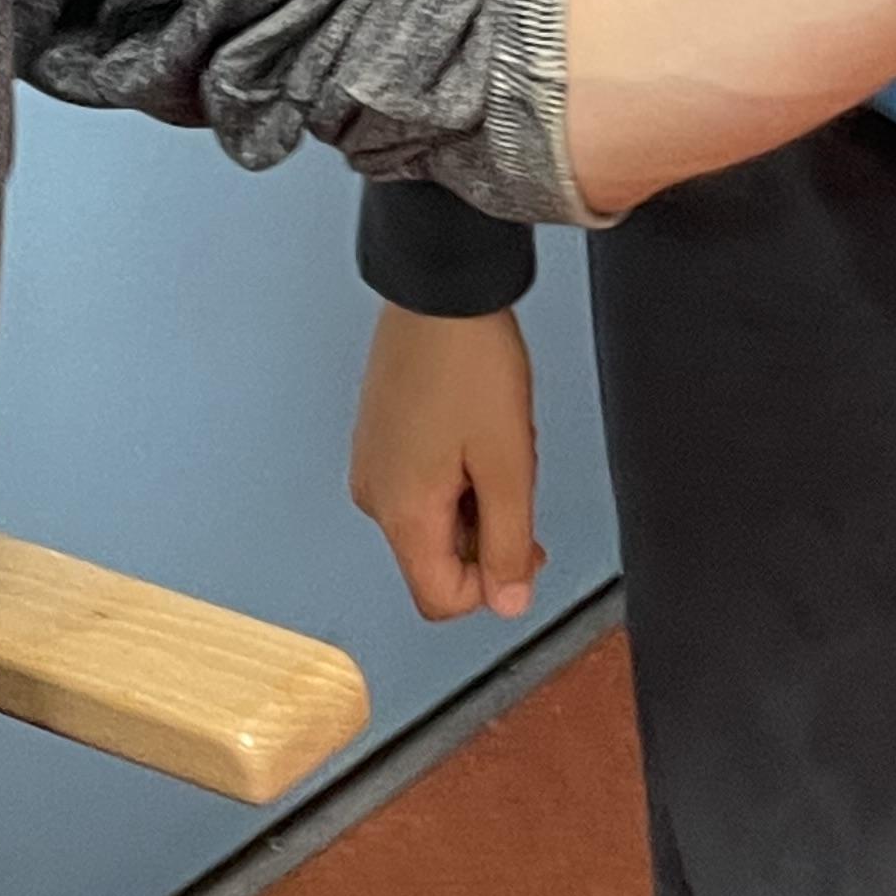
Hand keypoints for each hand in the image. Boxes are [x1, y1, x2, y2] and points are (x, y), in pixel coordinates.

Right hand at [351, 306, 544, 619]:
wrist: (440, 292)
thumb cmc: (472, 364)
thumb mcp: (509, 465)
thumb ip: (507, 544)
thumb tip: (507, 603)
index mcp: (401, 511)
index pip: (440, 599)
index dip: (492, 585)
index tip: (524, 541)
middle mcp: (374, 496)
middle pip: (436, 560)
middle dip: (485, 535)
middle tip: (515, 479)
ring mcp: (372, 464)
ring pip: (432, 521)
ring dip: (473, 500)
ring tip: (493, 442)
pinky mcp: (378, 438)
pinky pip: (420, 485)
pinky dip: (454, 474)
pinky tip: (472, 429)